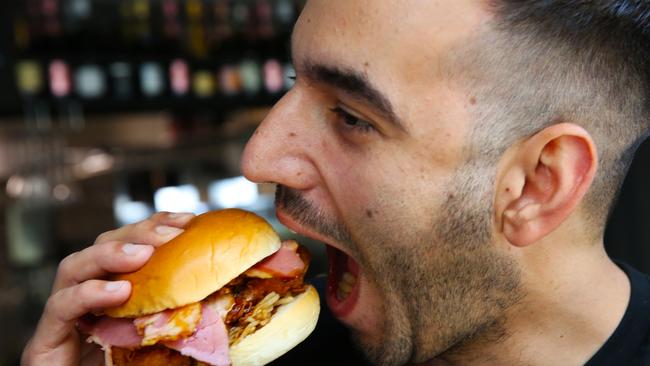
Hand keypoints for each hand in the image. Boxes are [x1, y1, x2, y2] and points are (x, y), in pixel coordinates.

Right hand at [21, 212, 195, 365]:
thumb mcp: (171, 345)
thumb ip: (188, 319)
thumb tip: (232, 301)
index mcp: (121, 294)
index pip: (132, 247)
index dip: (156, 226)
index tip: (187, 220)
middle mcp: (90, 299)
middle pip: (103, 247)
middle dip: (137, 234)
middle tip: (171, 233)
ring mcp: (65, 318)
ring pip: (74, 266)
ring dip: (110, 254)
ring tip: (142, 255)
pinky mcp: (46, 341)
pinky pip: (60, 307)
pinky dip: (87, 294)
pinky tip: (116, 292)